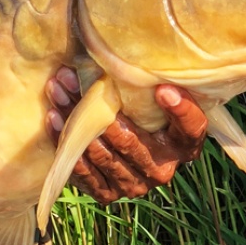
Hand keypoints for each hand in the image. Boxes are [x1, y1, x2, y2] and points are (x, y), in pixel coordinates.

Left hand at [46, 67, 206, 204]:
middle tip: (76, 79)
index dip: (181, 111)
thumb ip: (144, 84)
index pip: (191, 129)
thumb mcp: (148, 98)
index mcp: (182, 145)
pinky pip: (84, 171)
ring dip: (76, 122)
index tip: (163, 90)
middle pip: (132, 143)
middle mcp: (162, 170)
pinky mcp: (107, 194)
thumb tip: (128, 50)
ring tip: (59, 91)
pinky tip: (54, 117)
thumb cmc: (136, 112)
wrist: (119, 147)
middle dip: (100, 110)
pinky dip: (65, 142)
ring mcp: (133, 185)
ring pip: (103, 155)